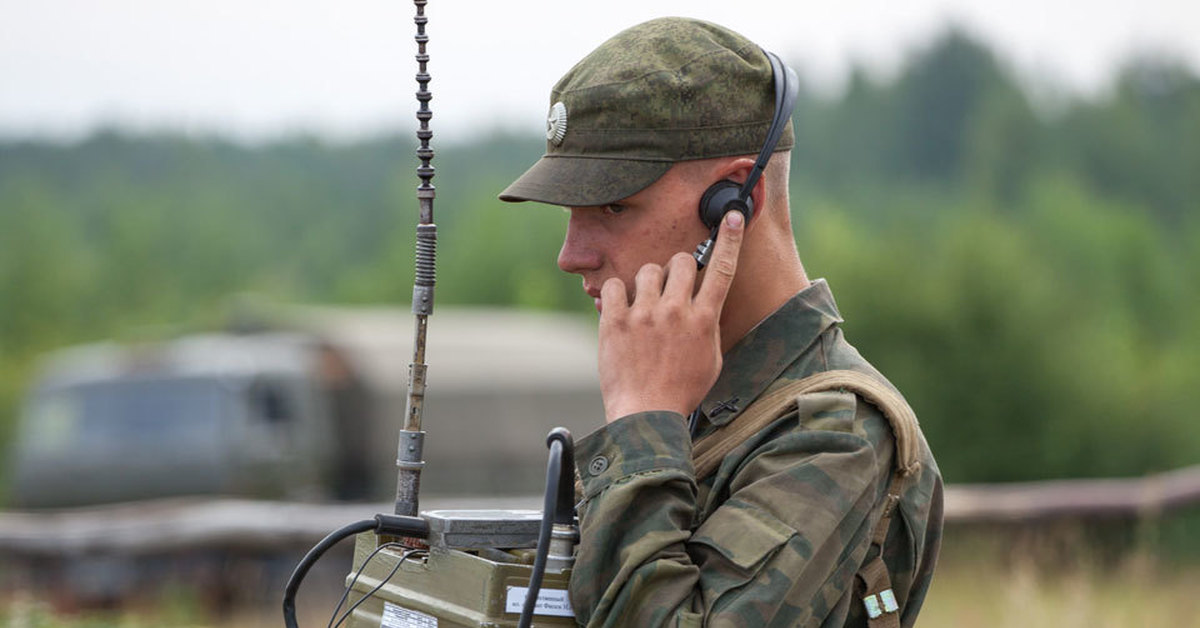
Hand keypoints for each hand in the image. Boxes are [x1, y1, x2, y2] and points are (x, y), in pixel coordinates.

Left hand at [597, 211, 744, 422]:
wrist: (646, 414)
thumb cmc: (681, 391)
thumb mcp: (710, 359)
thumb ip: (708, 326)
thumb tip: (704, 303)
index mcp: (704, 321)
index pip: (722, 270)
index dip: (730, 239)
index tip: (734, 216)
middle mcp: (676, 312)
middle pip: (682, 261)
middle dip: (679, 268)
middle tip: (673, 286)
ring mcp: (644, 315)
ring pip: (649, 269)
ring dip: (650, 280)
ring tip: (646, 304)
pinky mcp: (616, 321)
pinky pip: (616, 285)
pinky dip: (619, 293)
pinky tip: (622, 309)